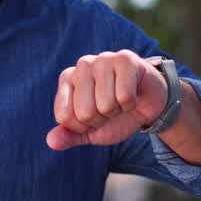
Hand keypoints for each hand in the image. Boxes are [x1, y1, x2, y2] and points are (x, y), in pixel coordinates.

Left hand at [45, 50, 167, 149]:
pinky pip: (125, 97)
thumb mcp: (91, 130)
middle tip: (111, 108)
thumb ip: (70, 135)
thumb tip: (51, 142)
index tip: (93, 118)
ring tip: (121, 100)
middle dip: (102, 119)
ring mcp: (103, 58)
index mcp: (67, 79)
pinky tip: (133, 94)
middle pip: (85, 112)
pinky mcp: (125, 58)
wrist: (148, 103)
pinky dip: (131, 104)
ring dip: (118, 111)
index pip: (64, 117)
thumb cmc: (116, 115)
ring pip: (106, 105)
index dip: (83, 127)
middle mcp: (82, 65)